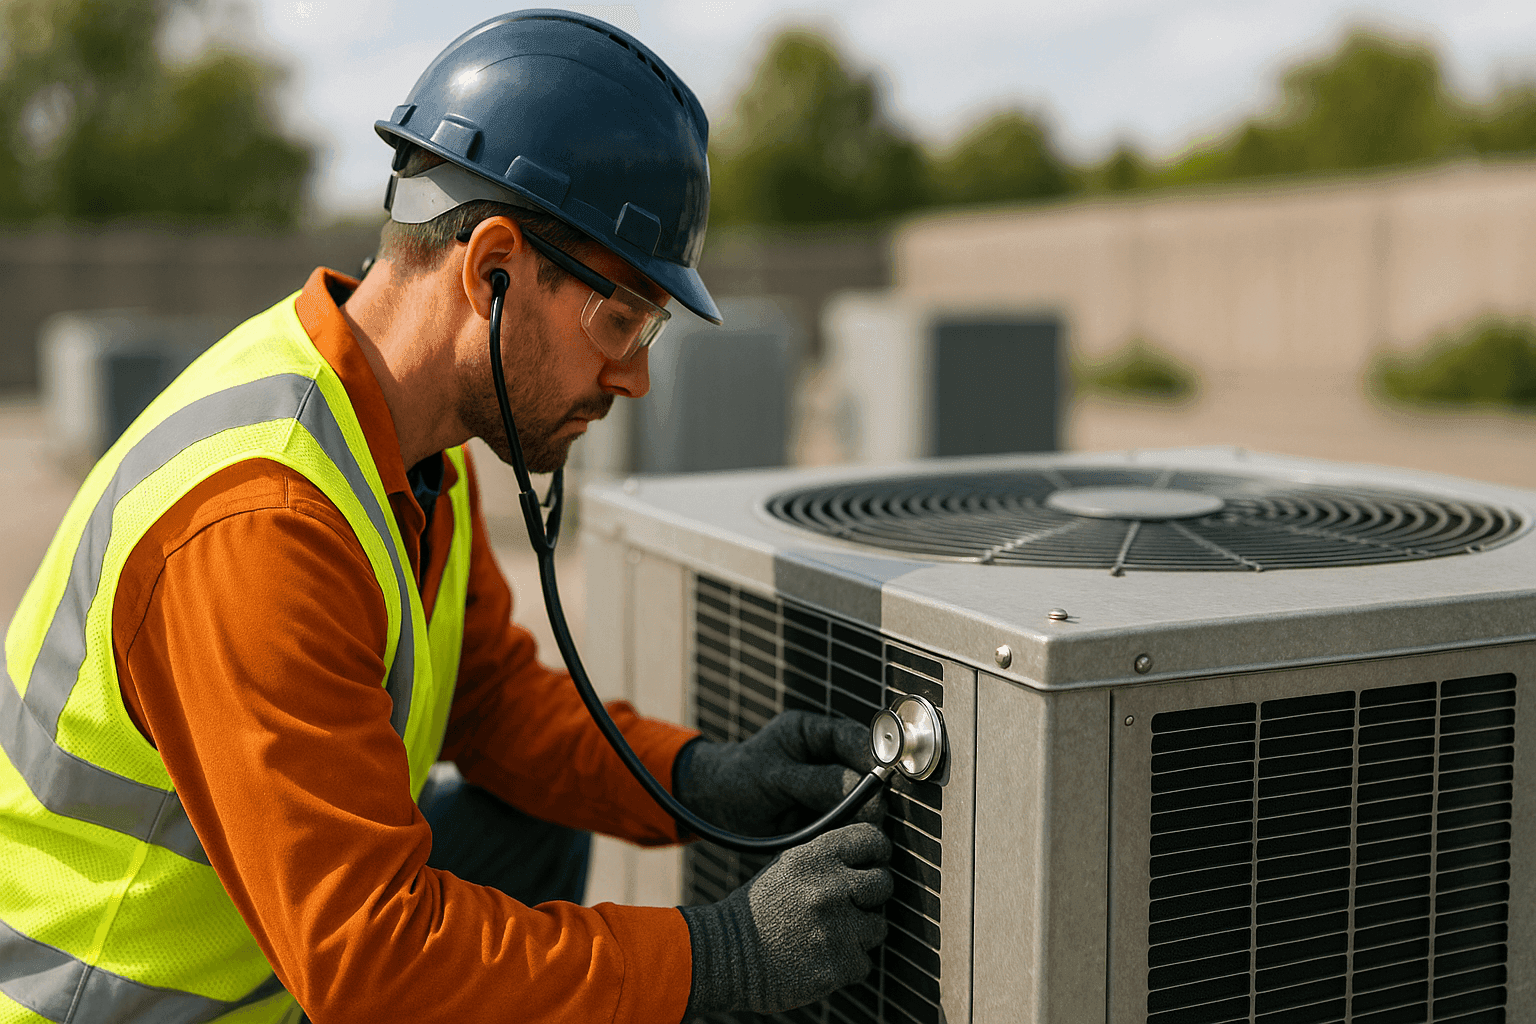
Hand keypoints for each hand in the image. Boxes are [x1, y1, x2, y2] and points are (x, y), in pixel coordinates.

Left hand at [674, 711, 882, 836]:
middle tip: (876, 812)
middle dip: (873, 792)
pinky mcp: (830, 815)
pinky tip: (851, 840)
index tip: (888, 777)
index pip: (858, 739)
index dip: (877, 757)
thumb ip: (819, 782)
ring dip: (866, 816)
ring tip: (863, 829)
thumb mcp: (775, 777)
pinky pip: (850, 823)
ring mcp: (832, 787)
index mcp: (814, 733)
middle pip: (867, 771)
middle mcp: (829, 757)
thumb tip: (869, 794)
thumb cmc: (739, 780)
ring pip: (864, 801)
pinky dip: (852, 832)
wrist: (716, 809)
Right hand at [680, 823, 891, 1014]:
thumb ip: (829, 859)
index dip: (877, 853)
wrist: (726, 955)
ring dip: (858, 935)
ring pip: (878, 926)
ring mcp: (836, 927)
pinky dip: (847, 965)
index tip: (874, 864)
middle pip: (884, 884)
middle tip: (846, 908)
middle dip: (869, 897)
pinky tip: (820, 958)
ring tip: (826, 936)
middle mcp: (829, 887)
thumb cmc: (760, 910)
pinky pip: (864, 962)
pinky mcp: (838, 964)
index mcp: (816, 856)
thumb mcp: (789, 867)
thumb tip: (874, 857)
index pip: (872, 839)